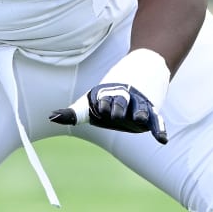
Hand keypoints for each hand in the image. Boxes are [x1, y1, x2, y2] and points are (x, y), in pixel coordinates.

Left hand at [49, 81, 168, 143]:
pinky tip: (162, 140)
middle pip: (121, 105)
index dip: (103, 105)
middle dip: (118, 109)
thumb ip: (73, 113)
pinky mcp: (152, 110)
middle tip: (116, 114)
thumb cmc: (109, 96)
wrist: (142, 71)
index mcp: (108, 97)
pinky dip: (160, 129)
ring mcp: (139, 105)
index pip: (104, 102)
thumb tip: (50, 117)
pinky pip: (157, 121)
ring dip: (139, 115)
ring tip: (139, 119)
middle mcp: (124, 99)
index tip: (101, 109)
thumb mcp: (90, 102)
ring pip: (140, 110)